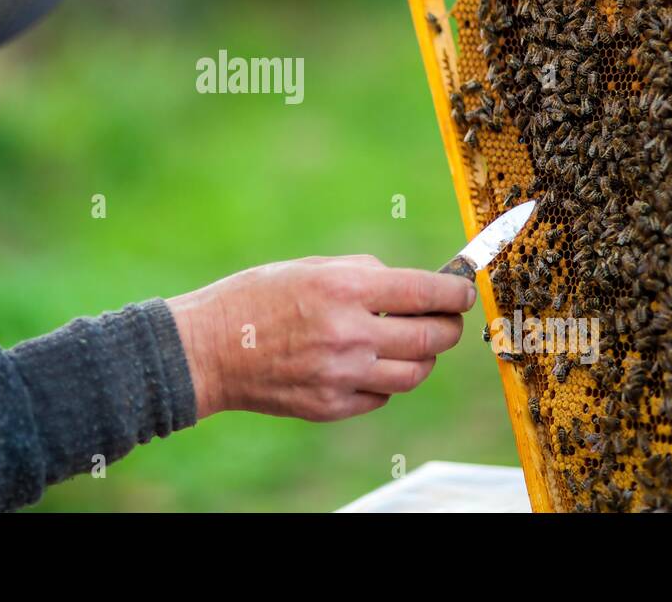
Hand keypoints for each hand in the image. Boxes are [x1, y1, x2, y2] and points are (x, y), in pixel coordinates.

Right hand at [167, 255, 473, 420]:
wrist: (207, 350)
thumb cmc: (254, 299)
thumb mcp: (309, 266)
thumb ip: (364, 274)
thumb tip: (411, 287)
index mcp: (345, 288)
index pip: (427, 293)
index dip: (456, 293)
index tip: (464, 292)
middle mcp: (350, 333)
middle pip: (432, 338)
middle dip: (449, 326)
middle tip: (448, 319)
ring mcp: (342, 375)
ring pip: (414, 374)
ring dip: (423, 358)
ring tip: (411, 344)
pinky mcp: (332, 406)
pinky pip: (381, 397)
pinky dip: (385, 382)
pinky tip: (368, 365)